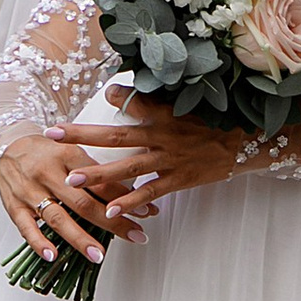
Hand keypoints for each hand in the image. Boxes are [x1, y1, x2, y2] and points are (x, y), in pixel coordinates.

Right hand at [0, 130, 128, 269]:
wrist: (6, 145)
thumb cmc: (45, 152)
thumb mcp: (72, 152)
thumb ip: (95, 173)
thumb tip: (128, 195)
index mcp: (67, 155)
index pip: (100, 180)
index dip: (124, 198)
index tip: (145, 211)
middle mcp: (48, 173)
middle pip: (83, 202)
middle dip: (112, 221)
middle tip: (134, 235)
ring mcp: (30, 191)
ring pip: (58, 217)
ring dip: (80, 239)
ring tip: (98, 255)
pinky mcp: (14, 205)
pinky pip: (26, 227)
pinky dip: (39, 243)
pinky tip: (52, 256)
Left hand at [51, 105, 243, 229]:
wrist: (248, 143)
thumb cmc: (215, 121)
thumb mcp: (188, 103)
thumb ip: (153, 98)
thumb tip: (118, 89)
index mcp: (163, 113)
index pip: (130, 101)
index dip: (113, 96)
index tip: (99, 94)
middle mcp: (161, 136)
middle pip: (114, 136)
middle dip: (81, 136)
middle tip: (52, 135)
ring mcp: (169, 159)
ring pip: (128, 167)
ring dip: (99, 174)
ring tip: (73, 179)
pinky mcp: (179, 180)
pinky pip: (150, 192)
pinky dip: (131, 202)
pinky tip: (111, 211)